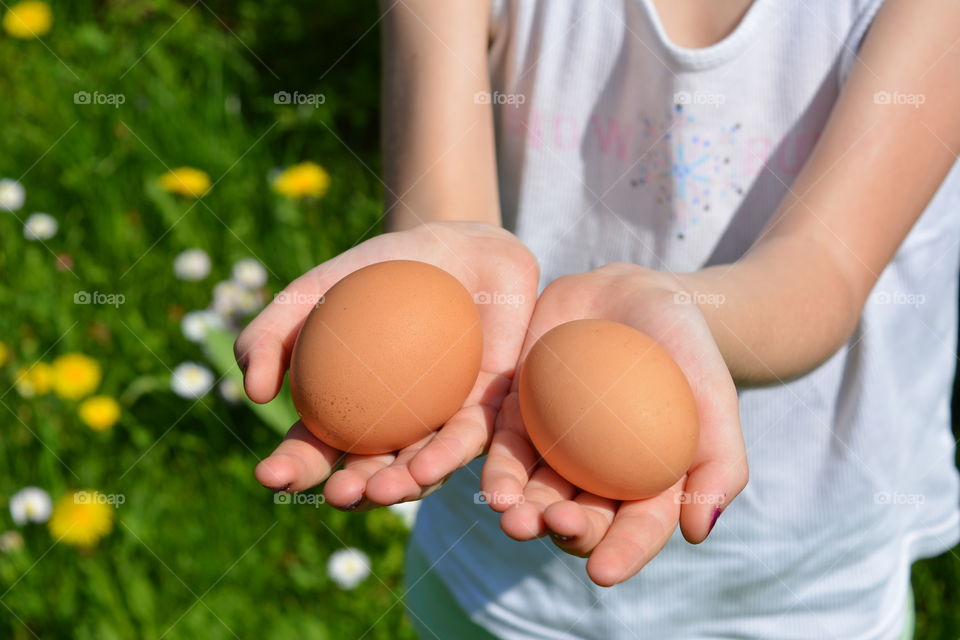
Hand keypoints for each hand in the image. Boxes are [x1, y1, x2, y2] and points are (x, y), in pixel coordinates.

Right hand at [236, 221, 538, 509]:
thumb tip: (254, 392)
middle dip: (352, 493)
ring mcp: (442, 423)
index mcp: (349, 410)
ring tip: (380, 492)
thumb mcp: (311, 291)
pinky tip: (427, 467)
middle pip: (371, 472)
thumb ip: (271, 333)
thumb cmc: (378, 270)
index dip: (292, 468)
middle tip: (336, 495)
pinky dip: (448, 456)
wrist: (457, 245)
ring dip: (401, 489)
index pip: (316, 449)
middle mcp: (396, 427)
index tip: (269, 475)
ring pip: (422, 469)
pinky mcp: (488, 411)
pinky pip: (471, 439)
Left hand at [481, 263, 747, 585]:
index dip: (621, 554)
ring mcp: (555, 448)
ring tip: (512, 516)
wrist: (636, 295)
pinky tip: (493, 486)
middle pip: (578, 517)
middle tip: (554, 526)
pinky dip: (497, 469)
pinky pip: (503, 448)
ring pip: (534, 492)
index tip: (603, 573)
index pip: (636, 530)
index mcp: (645, 484)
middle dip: (564, 532)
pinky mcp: (519, 417)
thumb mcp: (713, 396)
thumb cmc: (685, 349)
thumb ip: (718, 462)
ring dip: (521, 511)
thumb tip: (696, 534)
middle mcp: (596, 476)